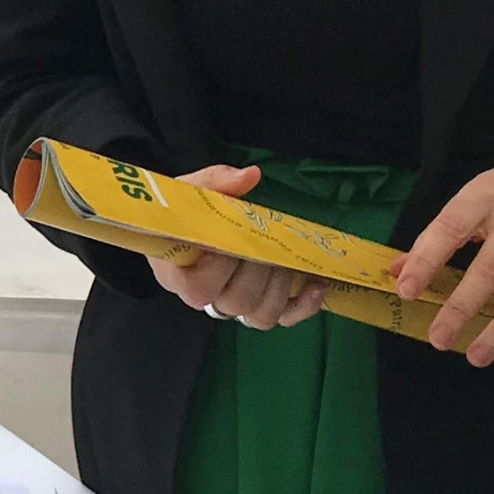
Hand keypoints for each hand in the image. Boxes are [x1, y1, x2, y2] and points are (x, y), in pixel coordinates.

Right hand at [146, 163, 327, 331]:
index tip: (227, 241)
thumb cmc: (187, 213)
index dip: (218, 268)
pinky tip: (315, 284)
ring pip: (260, 316)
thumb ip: (215, 182)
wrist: (194, 225)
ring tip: (285, 259)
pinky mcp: (261, 306)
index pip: (198, 289)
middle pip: (234, 302)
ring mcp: (235, 306)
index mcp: (179, 275)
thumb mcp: (191, 192)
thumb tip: (250, 176)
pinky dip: (304, 306)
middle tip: (263, 242)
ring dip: (280, 287)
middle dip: (257, 270)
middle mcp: (207, 297)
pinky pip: (285, 318)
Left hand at [391, 118, 493, 366]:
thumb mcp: (474, 195)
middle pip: (490, 268)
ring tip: (477, 355)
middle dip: (462, 307)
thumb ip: (438, 234)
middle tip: (438, 339)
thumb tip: (399, 272)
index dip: (426, 260)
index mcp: (486, 196)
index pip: (450, 228)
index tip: (405, 292)